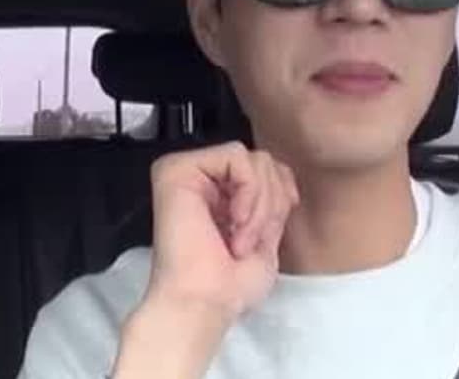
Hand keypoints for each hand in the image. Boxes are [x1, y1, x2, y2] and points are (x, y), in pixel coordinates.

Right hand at [114, 142, 299, 377]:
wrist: (203, 301)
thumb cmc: (229, 284)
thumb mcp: (265, 232)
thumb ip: (270, 197)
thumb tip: (279, 170)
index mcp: (216, 194)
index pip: (264, 168)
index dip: (281, 194)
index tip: (272, 230)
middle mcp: (199, 179)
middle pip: (262, 160)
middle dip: (271, 203)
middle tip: (249, 240)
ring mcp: (186, 171)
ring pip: (252, 158)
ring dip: (260, 204)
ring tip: (240, 237)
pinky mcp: (176, 168)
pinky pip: (235, 156)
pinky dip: (248, 191)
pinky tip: (233, 220)